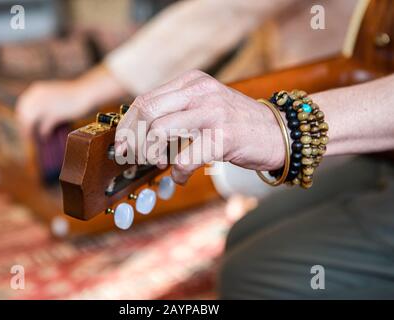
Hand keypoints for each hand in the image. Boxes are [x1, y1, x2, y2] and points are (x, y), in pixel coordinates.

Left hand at [16, 65, 126, 136]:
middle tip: (29, 137)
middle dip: (25, 128)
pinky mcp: (53, 114)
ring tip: (36, 140)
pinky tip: (46, 139)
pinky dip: (44, 134)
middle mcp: (37, 96)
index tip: (25, 127)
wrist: (87, 92)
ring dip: (32, 132)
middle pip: (24, 116)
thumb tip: (37, 122)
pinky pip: (43, 128)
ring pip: (30, 123)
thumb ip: (44, 105)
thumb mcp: (54, 96)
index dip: (23, 119)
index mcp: (36, 90)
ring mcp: (44, 105)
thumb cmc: (74, 95)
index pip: (22, 107)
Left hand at [114, 70, 285, 184]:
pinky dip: (177, 173)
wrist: (278, 132)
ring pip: (160, 131)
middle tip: (132, 157)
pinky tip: (181, 178)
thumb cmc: (236, 123)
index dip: (128, 124)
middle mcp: (200, 92)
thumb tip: (140, 133)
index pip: (146, 99)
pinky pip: (185, 158)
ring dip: (152, 155)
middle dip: (132, 139)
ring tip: (159, 164)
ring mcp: (212, 112)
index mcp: (192, 82)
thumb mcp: (205, 106)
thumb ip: (177, 112)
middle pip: (147, 111)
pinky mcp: (223, 137)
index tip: (121, 144)